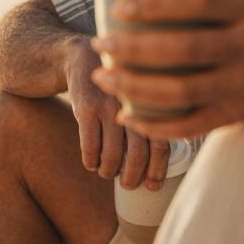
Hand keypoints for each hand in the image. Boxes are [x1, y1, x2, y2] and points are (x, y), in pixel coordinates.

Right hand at [64, 38, 172, 189]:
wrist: (82, 58)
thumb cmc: (117, 88)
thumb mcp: (138, 97)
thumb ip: (153, 122)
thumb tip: (161, 165)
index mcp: (152, 104)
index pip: (161, 145)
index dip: (158, 170)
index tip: (152, 185)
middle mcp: (133, 105)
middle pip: (138, 154)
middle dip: (132, 177)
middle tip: (128, 184)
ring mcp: (109, 106)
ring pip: (112, 155)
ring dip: (109, 171)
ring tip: (107, 172)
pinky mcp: (85, 107)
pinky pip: (90, 146)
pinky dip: (91, 161)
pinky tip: (91, 162)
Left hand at [89, 0, 243, 138]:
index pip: (198, 2)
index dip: (154, 4)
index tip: (118, 6)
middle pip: (182, 51)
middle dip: (131, 49)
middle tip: (99, 45)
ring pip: (181, 92)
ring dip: (134, 87)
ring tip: (103, 77)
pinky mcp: (242, 113)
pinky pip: (192, 125)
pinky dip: (155, 125)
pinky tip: (127, 115)